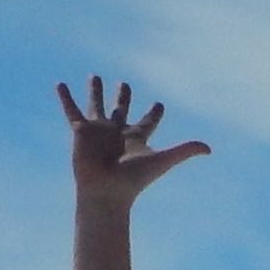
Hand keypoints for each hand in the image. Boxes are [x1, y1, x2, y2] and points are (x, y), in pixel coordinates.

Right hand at [61, 76, 209, 207]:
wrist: (106, 193)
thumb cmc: (134, 180)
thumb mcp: (162, 160)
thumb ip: (185, 151)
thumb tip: (209, 149)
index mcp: (137, 138)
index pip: (148, 121)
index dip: (154, 113)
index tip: (158, 105)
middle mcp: (118, 132)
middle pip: (122, 109)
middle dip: (123, 96)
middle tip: (124, 84)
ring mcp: (99, 132)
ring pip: (97, 105)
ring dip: (95, 91)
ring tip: (94, 76)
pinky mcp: (81, 132)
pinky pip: (71, 111)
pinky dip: (65, 98)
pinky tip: (60, 84)